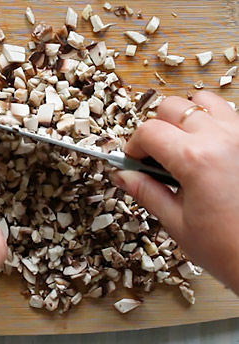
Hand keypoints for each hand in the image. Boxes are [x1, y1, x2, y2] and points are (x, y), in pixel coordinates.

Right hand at [114, 91, 238, 293]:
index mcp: (195, 160)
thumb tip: (122, 175)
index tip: (133, 162)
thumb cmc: (228, 248)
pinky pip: (231, 116)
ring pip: (204, 102)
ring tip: (184, 145)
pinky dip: (214, 124)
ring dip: (187, 117)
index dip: (133, 146)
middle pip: (172, 108)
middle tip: (155, 156)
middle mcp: (221, 139)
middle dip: (157, 128)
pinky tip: (209, 151)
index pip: (148, 131)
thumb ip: (146, 191)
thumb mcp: (177, 222)